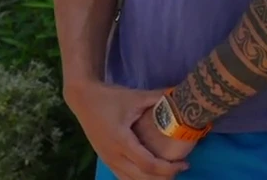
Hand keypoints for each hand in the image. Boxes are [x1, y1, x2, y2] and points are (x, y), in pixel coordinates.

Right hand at [65, 80, 188, 179]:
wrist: (82, 99)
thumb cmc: (109, 97)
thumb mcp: (135, 96)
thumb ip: (158, 98)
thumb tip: (180, 96)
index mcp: (121, 140)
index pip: (148, 164)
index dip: (168, 168)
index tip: (184, 163)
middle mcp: (113, 155)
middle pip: (142, 177)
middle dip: (164, 177)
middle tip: (180, 168)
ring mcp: (108, 160)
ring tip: (168, 172)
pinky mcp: (106, 160)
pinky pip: (123, 177)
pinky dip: (139, 179)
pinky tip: (150, 174)